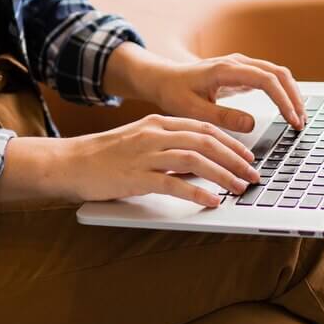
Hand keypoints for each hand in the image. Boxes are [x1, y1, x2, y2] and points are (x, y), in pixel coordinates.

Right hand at [0, 116, 261, 210]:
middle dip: (234, 158)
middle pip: (205, 141)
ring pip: (195, 159)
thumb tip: (200, 164)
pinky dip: (197, 191)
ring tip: (240, 188)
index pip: (203, 128)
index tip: (247, 157)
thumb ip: (168, 149)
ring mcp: (145, 154)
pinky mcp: (136, 176)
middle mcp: (154, 133)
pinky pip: (173, 183)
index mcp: (157, 122)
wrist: (70, 162)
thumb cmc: (105, 157)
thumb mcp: (140, 143)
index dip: (230, 142)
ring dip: (223, 174)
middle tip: (253, 174)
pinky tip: (212, 201)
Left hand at [105, 45, 305, 133]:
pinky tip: (287, 109)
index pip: (265, 80)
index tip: (292, 120)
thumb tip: (252, 124)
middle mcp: (237, 62)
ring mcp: (241, 65)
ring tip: (298, 119)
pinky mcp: (242, 72)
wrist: (164, 79)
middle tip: (301, 123)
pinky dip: (283, 92)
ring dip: (291, 94)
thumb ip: (222, 117)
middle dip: (294, 97)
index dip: (283, 100)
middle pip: (278, 73)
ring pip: (277, 73)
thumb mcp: (193, 110)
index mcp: (225, 70)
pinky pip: (270, 78)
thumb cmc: (175, 93)